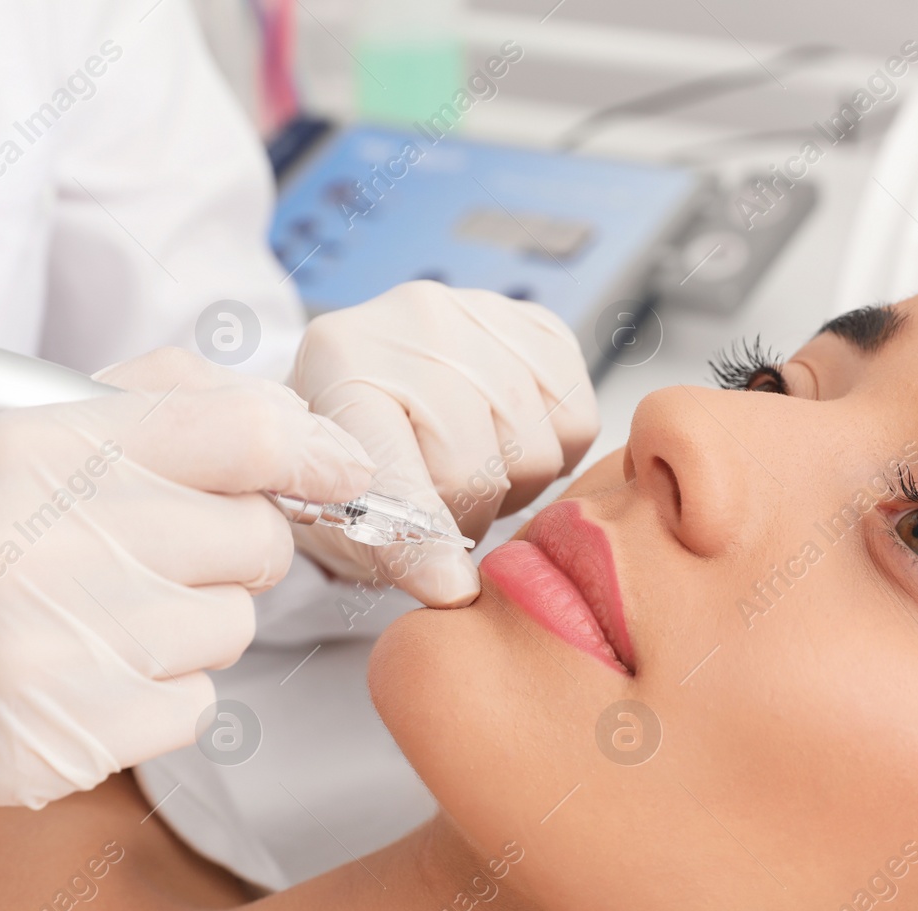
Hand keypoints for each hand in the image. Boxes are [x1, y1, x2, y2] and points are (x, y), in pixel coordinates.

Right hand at [0, 348, 371, 836]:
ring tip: (86, 622)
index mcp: (39, 445)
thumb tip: (281, 412)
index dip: (314, 451)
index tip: (334, 471)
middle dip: (224, 552)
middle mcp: (58, 538)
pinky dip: (155, 699)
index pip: (245, 431)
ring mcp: (66, 644)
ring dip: (185, 628)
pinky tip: (74, 682)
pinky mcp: (72, 737)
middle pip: (256, 539)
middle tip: (145, 560)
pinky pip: (195, 706)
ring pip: (232, 628)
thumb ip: (145, 404)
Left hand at [289, 281, 598, 605]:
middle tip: (444, 508)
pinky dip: (554, 449)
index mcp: (340, 363)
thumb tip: (454, 586)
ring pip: (536, 452)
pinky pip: (577, 422)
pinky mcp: (536, 324)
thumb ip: (388, 543)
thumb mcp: (339, 504)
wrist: (377, 378)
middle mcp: (411, 323)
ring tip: (475, 466)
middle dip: (465, 515)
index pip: (392, 465)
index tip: (449, 588)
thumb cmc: (354, 452)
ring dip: (512, 485)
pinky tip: (509, 438)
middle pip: (475, 469)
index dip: (423, 539)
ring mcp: (480, 314)